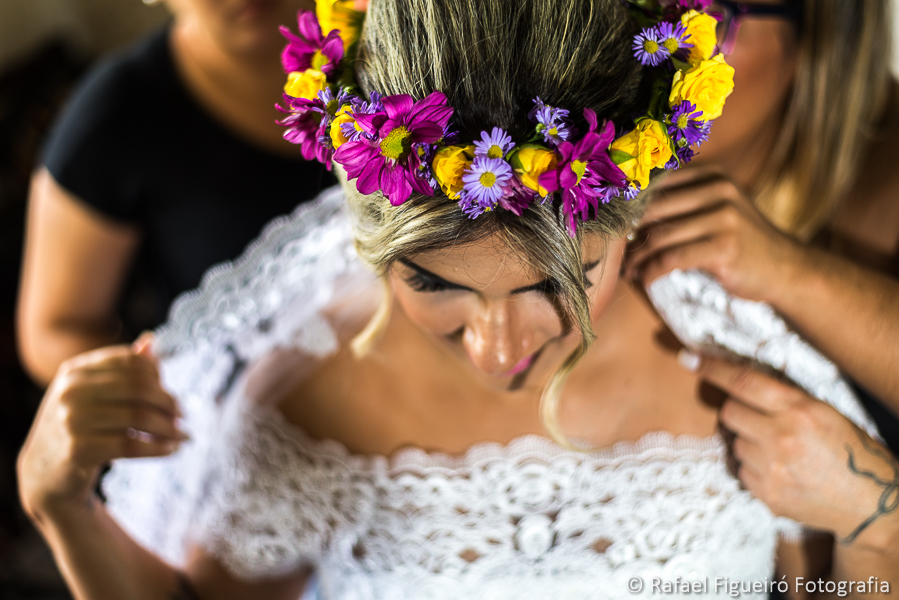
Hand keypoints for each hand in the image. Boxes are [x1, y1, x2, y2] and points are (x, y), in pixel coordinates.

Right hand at [17, 336, 185, 519]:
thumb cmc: (76, 427)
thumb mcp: (91, 393)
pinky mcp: (78, 450)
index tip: (170, 395)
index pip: (131, 361)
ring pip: (139, 416)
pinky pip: (132, 445)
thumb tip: (152, 339)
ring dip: (170, 427)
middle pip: (140, 387)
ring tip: (182, 434)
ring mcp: (72, 420)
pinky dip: (159, 447)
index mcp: (75, 370)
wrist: (43, 474)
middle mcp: (71, 391)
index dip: (159, 376)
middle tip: (182, 415)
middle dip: (169, 402)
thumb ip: (121, 368)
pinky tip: (171, 449)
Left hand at [626, 168, 804, 302]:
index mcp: (712, 174)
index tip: (610, 223)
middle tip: (614, 250)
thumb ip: (682, 202)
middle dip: (628, 232)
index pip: (656, 183)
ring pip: (659, 236)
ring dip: (637, 257)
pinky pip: (672, 258)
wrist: (785, 269)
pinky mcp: (724, 246)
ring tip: (629, 269)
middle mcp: (718, 189)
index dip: (629, 205)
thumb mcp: (716, 209)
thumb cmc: (741, 241)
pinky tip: (644, 279)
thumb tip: (628, 209)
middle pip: (652, 208)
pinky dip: (651, 271)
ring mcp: (723, 216)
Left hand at [680, 351, 898, 549]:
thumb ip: (784, 398)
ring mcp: (772, 467)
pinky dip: (754, 469)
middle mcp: (782, 436)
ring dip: (749, 443)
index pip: (743, 382)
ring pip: (734, 443)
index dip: (712, 368)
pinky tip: (780, 471)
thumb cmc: (847, 450)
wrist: (869, 501)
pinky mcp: (767, 493)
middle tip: (761, 421)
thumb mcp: (823, 412)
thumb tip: (740, 384)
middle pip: (728, 413)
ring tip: (781, 452)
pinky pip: (741, 470)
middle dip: (738, 413)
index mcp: (799, 409)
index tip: (689, 359)